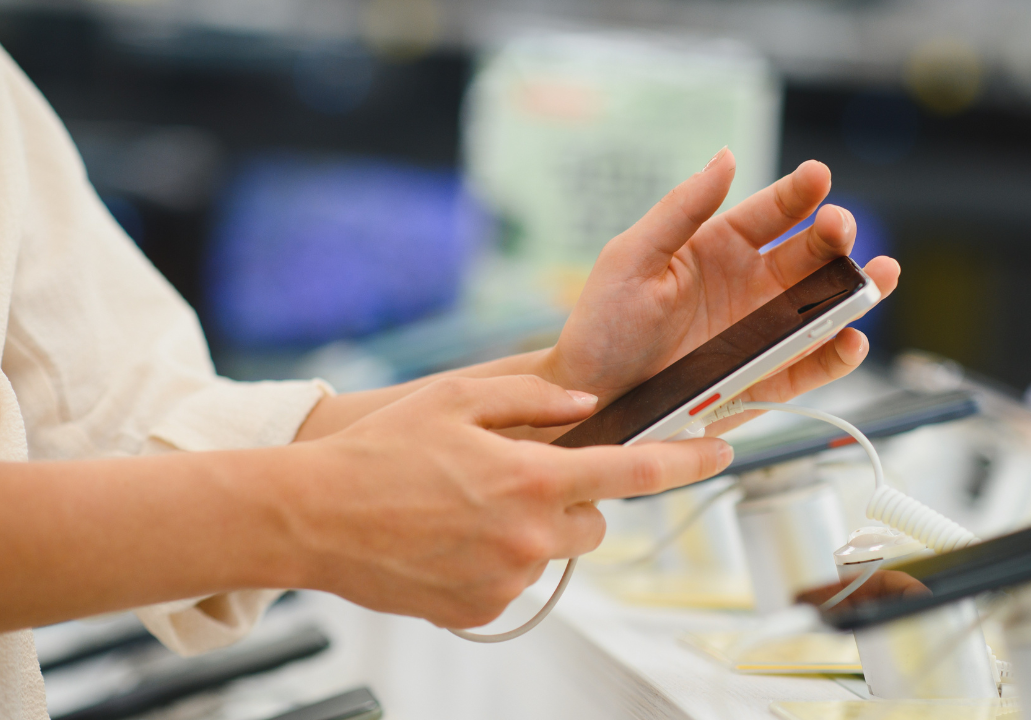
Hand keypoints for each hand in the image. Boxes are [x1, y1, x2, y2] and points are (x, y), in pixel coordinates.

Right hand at [279, 375, 731, 628]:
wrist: (309, 517)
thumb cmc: (378, 453)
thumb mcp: (458, 400)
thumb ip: (536, 400)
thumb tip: (589, 406)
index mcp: (532, 478)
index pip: (634, 471)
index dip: (686, 460)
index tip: (720, 449)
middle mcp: (529, 536)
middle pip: (595, 521)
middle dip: (573, 499)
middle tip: (519, 480)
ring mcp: (507, 579)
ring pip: (555, 552)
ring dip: (532, 531)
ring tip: (467, 510)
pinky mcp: (482, 610)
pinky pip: (516, 582)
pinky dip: (498, 562)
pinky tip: (451, 541)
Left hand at [541, 150, 900, 430]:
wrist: (591, 404)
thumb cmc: (602, 329)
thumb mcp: (632, 258)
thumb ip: (681, 209)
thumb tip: (726, 156)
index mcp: (718, 250)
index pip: (770, 213)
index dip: (798, 194)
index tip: (818, 176)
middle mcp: (750, 288)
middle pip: (809, 255)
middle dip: (833, 237)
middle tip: (840, 229)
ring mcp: (763, 335)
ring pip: (825, 308)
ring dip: (858, 292)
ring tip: (882, 276)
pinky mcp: (767, 382)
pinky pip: (812, 367)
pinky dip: (837, 355)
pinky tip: (851, 339)